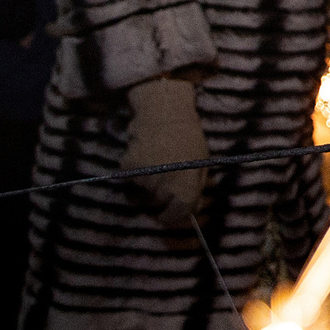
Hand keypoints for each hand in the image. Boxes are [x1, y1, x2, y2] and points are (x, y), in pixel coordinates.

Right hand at [122, 77, 209, 223]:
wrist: (164, 111)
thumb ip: (197, 188)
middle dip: (162, 193)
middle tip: (167, 171)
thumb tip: (192, 211)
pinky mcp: (128, 167)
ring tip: (158, 158)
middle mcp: (165, 183)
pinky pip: (130, 178)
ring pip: (144, 189)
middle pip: (159, 201)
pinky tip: (145, 154)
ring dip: (149, 180)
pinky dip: (136, 170)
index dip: (171, 217)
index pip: (177, 213)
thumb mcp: (201, 162)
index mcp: (187, 184)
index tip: (166, 216)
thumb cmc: (187, 137)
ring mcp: (145, 176)